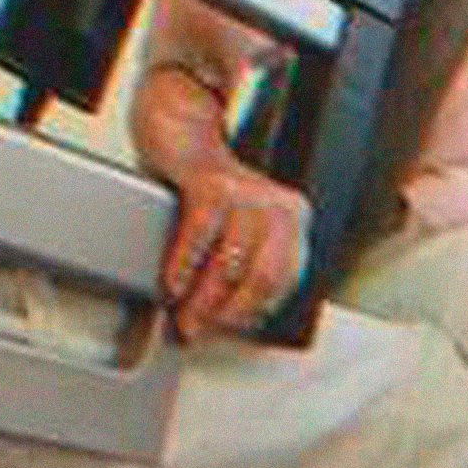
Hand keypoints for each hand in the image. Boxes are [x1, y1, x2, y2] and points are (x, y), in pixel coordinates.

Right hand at [160, 157, 310, 340]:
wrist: (184, 136)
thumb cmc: (210, 190)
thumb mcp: (243, 228)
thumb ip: (249, 264)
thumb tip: (233, 319)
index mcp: (294, 221)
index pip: (284, 282)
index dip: (253, 312)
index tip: (226, 331)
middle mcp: (279, 206)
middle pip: (263, 278)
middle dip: (227, 313)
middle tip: (198, 331)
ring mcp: (248, 193)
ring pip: (230, 263)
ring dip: (202, 299)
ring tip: (181, 316)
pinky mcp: (213, 183)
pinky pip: (201, 236)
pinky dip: (184, 268)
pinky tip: (173, 286)